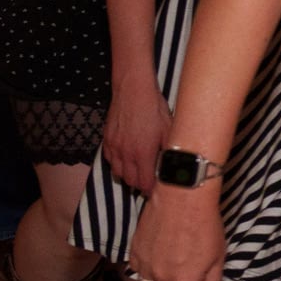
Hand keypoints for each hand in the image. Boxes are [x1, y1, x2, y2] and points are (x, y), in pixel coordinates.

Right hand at [100, 74, 171, 196]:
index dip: (151, 190)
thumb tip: (174, 166)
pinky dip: (117, 164)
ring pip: (118, 173)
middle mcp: (126, 153)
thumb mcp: (169, 130)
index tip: (156, 190)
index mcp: (143, 153)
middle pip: (130, 181)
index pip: (144, 183)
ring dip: (128, 176)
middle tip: (149, 181)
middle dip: (140, 184)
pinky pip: (109, 160)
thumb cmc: (153, 108)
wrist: (133, 91)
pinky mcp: (107, 140)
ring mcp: (114, 147)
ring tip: (139, 171)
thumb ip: (169, 151)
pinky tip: (126, 159)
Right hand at [127, 181, 225, 280]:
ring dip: (161, 278)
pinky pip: (138, 269)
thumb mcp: (218, 254)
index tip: (200, 275)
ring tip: (171, 262)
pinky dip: (146, 267)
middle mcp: (163, 279)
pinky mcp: (135, 252)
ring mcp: (146, 266)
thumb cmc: (205, 224)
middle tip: (187, 267)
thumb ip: (213, 280)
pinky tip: (156, 255)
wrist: (182, 199)